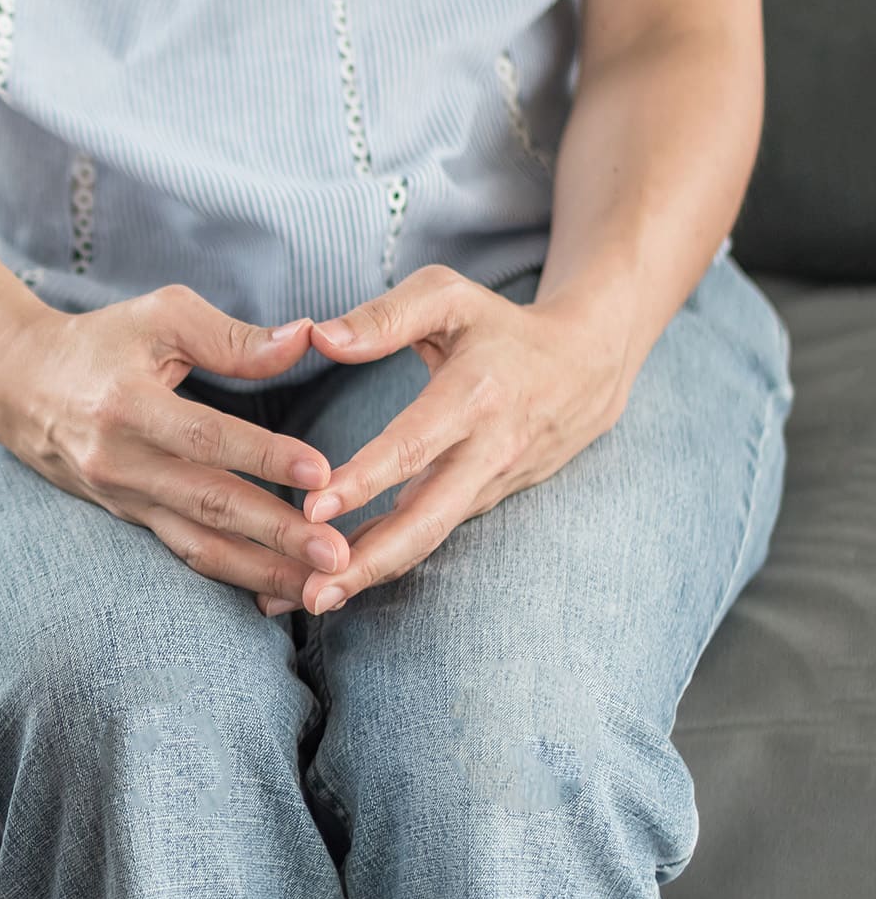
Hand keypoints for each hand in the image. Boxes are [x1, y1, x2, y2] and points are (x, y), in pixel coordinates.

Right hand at [0, 285, 349, 605]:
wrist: (20, 388)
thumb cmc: (100, 343)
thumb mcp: (158, 318)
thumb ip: (231, 336)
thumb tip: (305, 340)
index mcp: (127, 404)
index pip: (203, 436)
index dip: (261, 455)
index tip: (320, 472)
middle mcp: (121, 461)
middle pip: (207, 504)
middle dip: (276, 533)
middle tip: (337, 554)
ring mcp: (124, 498)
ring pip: (198, 545)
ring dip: (263, 571)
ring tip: (322, 590)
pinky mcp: (131, 517)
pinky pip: (186, 552)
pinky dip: (235, 575)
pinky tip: (281, 591)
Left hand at [289, 265, 635, 614]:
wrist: (587, 367)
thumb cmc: (499, 326)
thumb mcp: (448, 296)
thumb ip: (384, 316)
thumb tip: (318, 337)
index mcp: (476, 395)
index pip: (416, 444)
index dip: (366, 478)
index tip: (313, 506)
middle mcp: (487, 451)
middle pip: (429, 518)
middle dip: (370, 560)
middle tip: (314, 592)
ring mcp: (489, 485)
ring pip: (428, 538)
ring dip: (371, 574)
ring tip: (310, 602)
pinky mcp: (482, 503)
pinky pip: (430, 535)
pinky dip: (385, 562)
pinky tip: (334, 584)